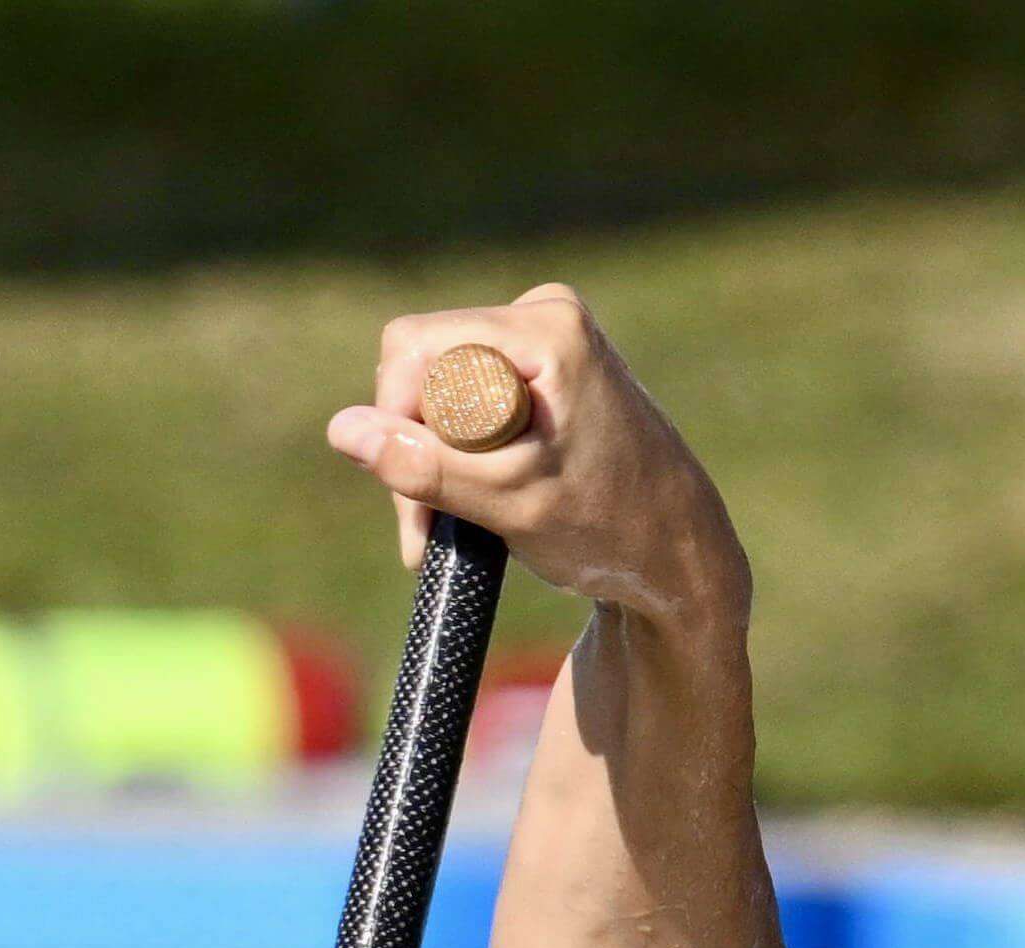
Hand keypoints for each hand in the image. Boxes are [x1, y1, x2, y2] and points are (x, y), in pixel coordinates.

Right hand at [325, 286, 748, 636]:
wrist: (682, 557)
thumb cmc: (612, 533)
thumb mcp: (510, 504)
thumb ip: (425, 467)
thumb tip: (342, 430)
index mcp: (548, 329)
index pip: (415, 348)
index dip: (398, 420)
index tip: (422, 496)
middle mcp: (547, 313)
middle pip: (422, 364)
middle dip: (416, 447)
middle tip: (429, 528)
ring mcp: (548, 335)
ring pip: (439, 386)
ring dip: (434, 458)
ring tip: (456, 527)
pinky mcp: (544, 364)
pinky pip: (467, 396)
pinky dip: (461, 452)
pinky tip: (478, 501)